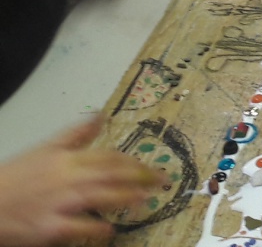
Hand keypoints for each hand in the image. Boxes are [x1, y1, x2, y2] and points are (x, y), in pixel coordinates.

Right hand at [0, 118, 158, 245]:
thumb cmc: (15, 177)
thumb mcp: (45, 148)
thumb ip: (75, 134)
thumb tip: (100, 115)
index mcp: (67, 159)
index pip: (108, 157)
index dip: (133, 161)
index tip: (151, 165)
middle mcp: (67, 179)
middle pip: (110, 174)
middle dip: (139, 176)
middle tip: (162, 180)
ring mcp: (59, 205)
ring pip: (99, 197)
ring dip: (125, 197)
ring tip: (146, 198)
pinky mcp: (48, 229)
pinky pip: (77, 228)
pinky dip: (95, 228)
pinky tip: (110, 229)